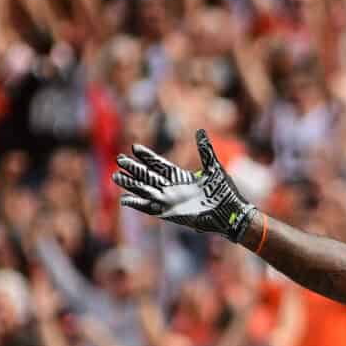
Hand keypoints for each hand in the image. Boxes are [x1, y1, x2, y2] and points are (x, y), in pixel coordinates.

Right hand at [113, 131, 257, 243]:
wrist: (229, 212)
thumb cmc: (224, 192)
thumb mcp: (213, 167)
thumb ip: (205, 150)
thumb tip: (200, 131)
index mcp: (180, 177)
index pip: (159, 164)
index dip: (147, 156)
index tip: (134, 147)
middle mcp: (172, 188)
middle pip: (148, 176)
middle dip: (134, 168)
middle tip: (119, 159)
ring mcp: (169, 201)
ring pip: (145, 190)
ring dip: (131, 184)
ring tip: (116, 176)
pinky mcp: (169, 214)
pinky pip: (149, 208)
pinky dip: (137, 204)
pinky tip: (125, 199)